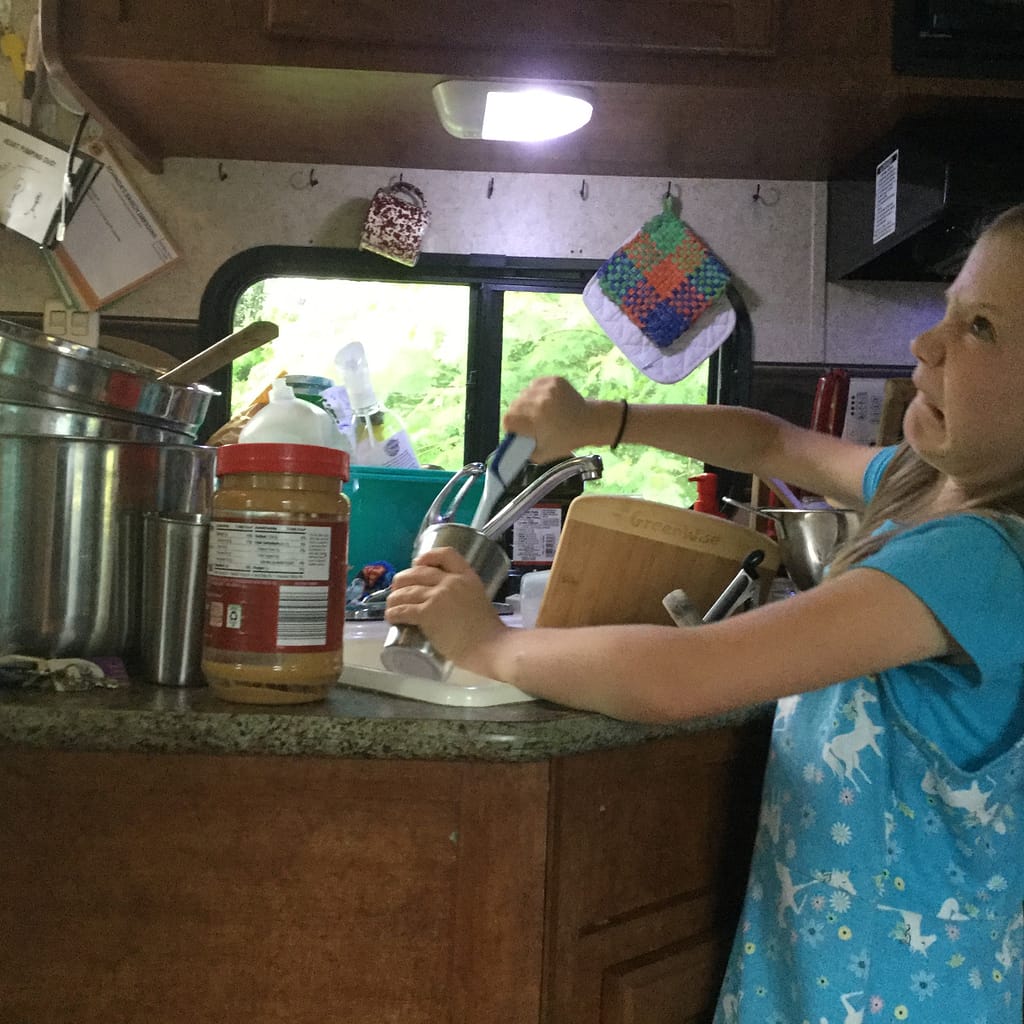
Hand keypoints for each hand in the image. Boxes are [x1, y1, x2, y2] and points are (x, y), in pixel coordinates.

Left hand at [384, 547, 507, 673]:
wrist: (490, 646)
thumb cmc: (487, 630)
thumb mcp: (478, 599)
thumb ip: (463, 594)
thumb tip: (445, 601)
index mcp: (466, 576)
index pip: (445, 554)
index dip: (427, 556)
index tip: (417, 564)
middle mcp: (451, 581)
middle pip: (418, 572)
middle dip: (402, 580)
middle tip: (398, 590)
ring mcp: (438, 596)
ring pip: (406, 591)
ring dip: (394, 599)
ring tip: (391, 606)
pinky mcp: (427, 613)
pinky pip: (403, 609)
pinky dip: (393, 613)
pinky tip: (391, 617)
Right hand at [503, 376, 601, 463]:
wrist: (589, 422)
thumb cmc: (567, 440)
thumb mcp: (542, 454)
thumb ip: (524, 450)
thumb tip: (512, 443)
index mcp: (536, 418)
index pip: (508, 419)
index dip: (510, 427)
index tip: (517, 431)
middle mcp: (540, 400)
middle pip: (513, 406)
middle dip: (518, 416)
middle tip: (528, 423)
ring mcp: (547, 387)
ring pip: (523, 394)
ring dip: (526, 404)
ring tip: (538, 412)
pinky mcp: (553, 380)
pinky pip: (534, 386)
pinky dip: (536, 394)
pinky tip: (545, 403)